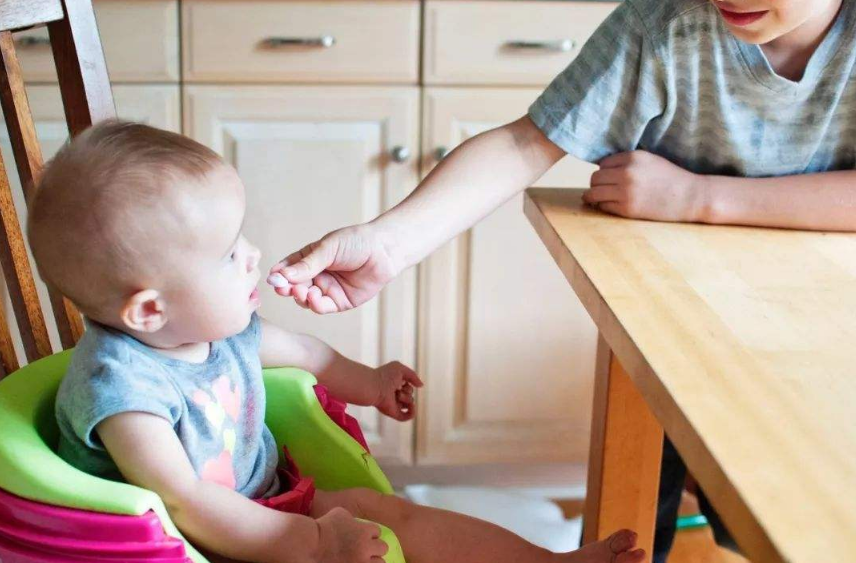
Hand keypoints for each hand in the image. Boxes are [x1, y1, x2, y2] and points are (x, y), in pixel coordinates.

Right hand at [267, 225, 399, 314]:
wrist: (384, 251)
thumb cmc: (356, 242)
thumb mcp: (327, 249)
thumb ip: (306, 265)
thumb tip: (281, 275)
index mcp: (310, 259)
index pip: (288, 268)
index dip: (279, 275)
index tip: (272, 278)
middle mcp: (316, 275)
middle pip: (294, 286)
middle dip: (286, 288)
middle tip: (282, 288)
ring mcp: (327, 289)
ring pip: (305, 299)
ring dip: (300, 297)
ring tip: (301, 291)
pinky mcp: (340, 302)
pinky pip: (322, 307)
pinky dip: (315, 304)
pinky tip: (314, 296)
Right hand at [314, 507, 387, 562]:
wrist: (310, 544)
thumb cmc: (323, 526)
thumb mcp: (341, 514)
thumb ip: (354, 519)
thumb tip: (356, 523)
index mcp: (364, 531)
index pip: (377, 532)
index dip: (370, 533)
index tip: (362, 536)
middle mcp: (366, 548)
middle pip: (383, 548)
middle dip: (375, 547)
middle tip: (365, 548)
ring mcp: (361, 562)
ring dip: (372, 560)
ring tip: (362, 558)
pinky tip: (355, 561)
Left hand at [374, 361, 422, 420]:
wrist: (375, 386)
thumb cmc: (384, 375)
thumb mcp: (401, 369)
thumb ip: (413, 375)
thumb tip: (421, 386)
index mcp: (394, 386)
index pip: (408, 386)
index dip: (407, 382)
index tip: (399, 379)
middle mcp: (394, 396)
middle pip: (410, 395)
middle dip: (407, 390)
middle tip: (396, 387)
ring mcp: (394, 404)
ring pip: (410, 403)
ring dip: (406, 397)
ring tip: (396, 394)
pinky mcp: (393, 413)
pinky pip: (407, 416)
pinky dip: (412, 412)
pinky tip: (411, 406)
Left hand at [583, 151, 708, 222]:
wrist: (689, 197)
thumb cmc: (670, 178)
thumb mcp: (649, 160)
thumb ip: (627, 162)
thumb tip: (600, 168)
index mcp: (632, 157)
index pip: (602, 164)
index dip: (605, 171)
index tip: (610, 177)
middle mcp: (626, 173)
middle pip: (595, 178)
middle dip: (597, 184)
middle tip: (603, 189)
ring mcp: (625, 192)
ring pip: (594, 193)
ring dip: (594, 196)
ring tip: (596, 199)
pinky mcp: (627, 209)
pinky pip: (603, 206)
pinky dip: (603, 206)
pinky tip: (611, 206)